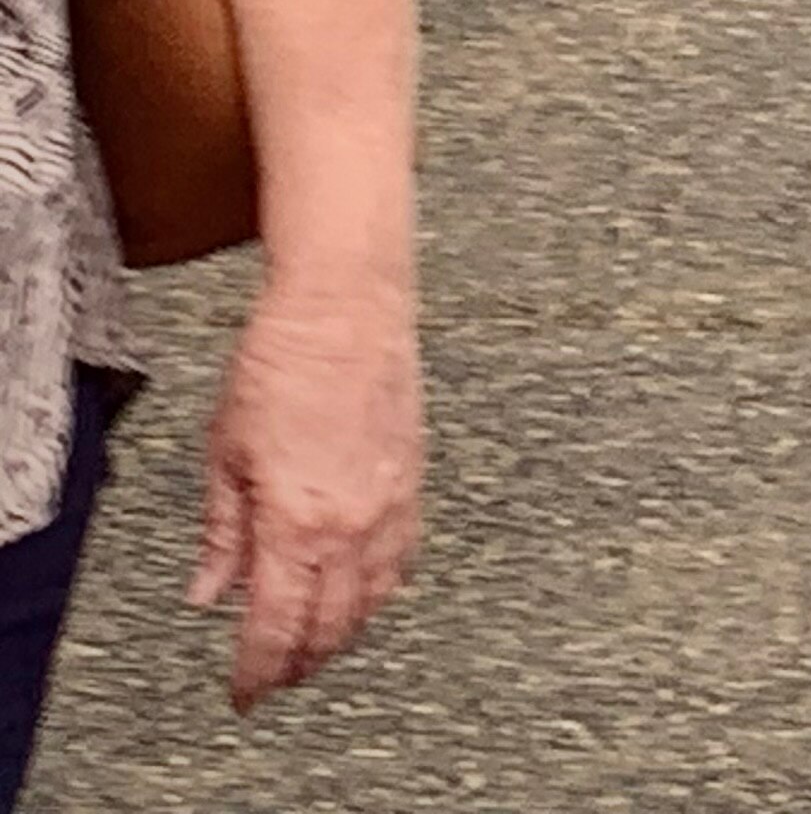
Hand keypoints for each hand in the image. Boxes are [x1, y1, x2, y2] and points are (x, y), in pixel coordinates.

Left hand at [193, 273, 423, 711]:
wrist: (345, 308)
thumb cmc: (281, 366)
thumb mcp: (225, 454)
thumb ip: (222, 533)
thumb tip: (209, 591)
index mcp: (297, 522)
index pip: (278, 625)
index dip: (259, 670)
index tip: (245, 692)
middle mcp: (353, 523)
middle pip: (332, 624)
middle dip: (301, 662)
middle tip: (274, 678)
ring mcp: (391, 502)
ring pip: (375, 598)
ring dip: (344, 633)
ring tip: (315, 648)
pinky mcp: (413, 479)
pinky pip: (403, 557)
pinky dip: (381, 590)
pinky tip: (364, 594)